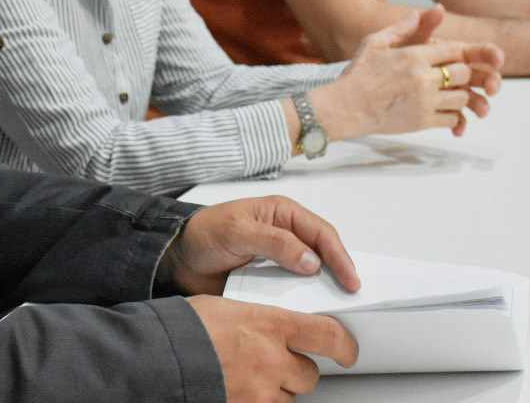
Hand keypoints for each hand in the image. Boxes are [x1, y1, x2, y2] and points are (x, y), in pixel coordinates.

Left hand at [163, 195, 359, 296]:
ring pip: (310, 277)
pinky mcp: (269, 283)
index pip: (321, 233)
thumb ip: (274, 242)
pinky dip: (301, 304)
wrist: (177, 259)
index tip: (350, 280)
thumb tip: (310, 259)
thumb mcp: (237, 231)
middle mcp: (286, 236)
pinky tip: (307, 316)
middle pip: (323, 255)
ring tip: (337, 311)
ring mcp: (279, 261)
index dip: (340, 256)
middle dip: (339, 274)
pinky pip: (292, 294)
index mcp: (283, 213)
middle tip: (352, 298)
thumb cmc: (203, 233)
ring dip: (321, 292)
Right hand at [187, 295, 356, 401]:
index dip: (344, 346)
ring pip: (289, 397)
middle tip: (275, 364)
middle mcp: (271, 360)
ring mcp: (261, 392)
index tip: (347, 350)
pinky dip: (259, 402)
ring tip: (249, 378)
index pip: (326, 335)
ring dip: (277, 390)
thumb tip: (269, 327)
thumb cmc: (184, 330)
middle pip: (308, 373)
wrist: (157, 359)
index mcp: (268, 325)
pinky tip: (241, 391)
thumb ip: (257, 320)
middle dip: (296, 371)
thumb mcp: (227, 309)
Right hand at [311, 7, 503, 139]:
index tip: (455, 55)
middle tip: (453, 75)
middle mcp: (422, 78)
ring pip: (462, 97)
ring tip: (448, 92)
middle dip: (462, 73)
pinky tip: (442, 110)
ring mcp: (424, 102)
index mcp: (413, 57)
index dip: (460, 52)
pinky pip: (452, 119)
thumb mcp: (374, 43)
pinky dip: (452, 116)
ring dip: (459, 95)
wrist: (346, 107)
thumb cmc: (358, 75)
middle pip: (463, 73)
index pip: (454, 50)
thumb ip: (400, 28)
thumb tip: (417, 13)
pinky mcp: (422, 122)